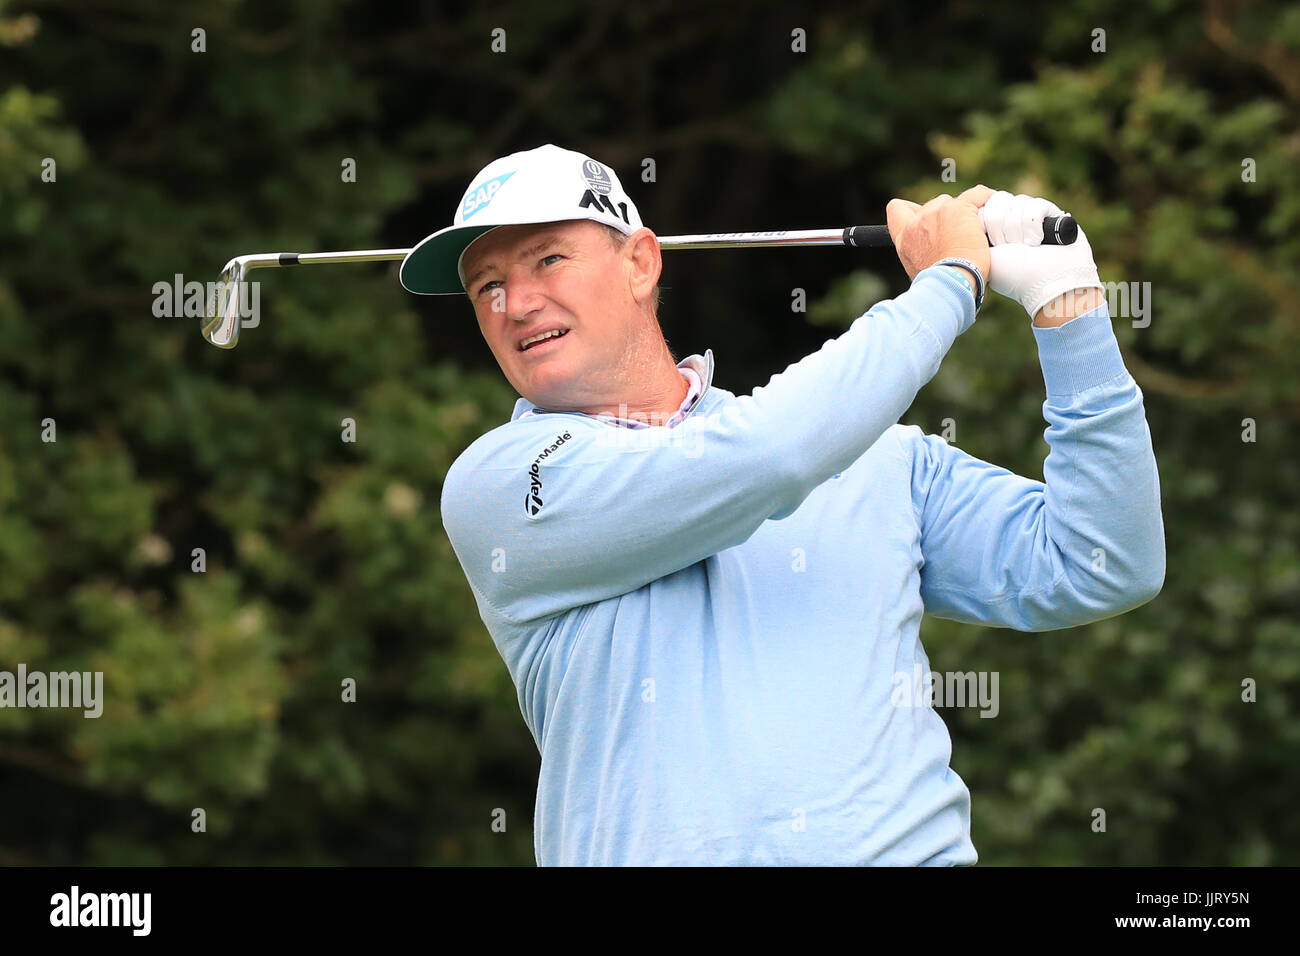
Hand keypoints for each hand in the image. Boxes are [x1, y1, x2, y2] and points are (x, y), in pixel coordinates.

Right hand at [886, 191, 990, 282]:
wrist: (950, 285)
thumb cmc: (941, 286)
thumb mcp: (921, 272)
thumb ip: (924, 255)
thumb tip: (938, 256)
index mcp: (904, 239)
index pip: (897, 209)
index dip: (912, 210)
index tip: (928, 220)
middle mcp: (917, 222)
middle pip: (932, 205)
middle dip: (946, 216)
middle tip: (962, 235)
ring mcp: (937, 213)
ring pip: (954, 202)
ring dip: (965, 213)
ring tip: (978, 230)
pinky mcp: (959, 209)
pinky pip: (976, 196)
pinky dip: (986, 199)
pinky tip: (993, 207)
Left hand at [979, 191, 1103, 317]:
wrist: (1047, 283)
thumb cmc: (1013, 274)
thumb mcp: (985, 253)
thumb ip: (976, 229)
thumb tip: (978, 209)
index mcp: (994, 231)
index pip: (985, 204)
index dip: (988, 220)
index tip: (993, 243)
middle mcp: (1013, 221)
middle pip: (1000, 199)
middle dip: (1002, 226)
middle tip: (1009, 247)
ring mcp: (1032, 217)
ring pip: (1018, 202)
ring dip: (1019, 229)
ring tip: (1027, 247)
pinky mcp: (1052, 214)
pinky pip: (1036, 205)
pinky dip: (1035, 226)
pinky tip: (1039, 241)